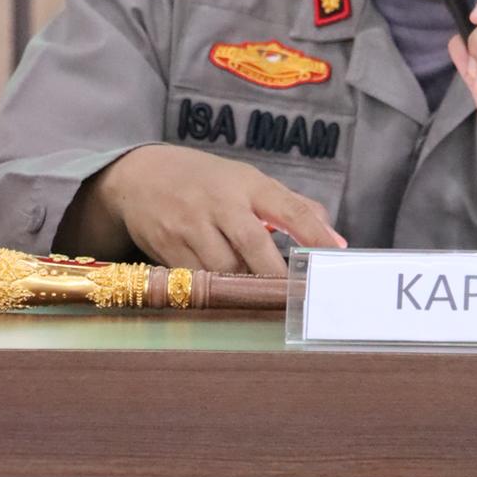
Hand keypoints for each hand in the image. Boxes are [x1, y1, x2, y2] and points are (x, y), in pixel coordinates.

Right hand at [56, 144, 345, 274]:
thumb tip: (335, 240)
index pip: (288, 207)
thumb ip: (292, 207)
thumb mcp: (248, 181)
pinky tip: (229, 297)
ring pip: (225, 269)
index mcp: (247, 183)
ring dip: (246, 288)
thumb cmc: (207, 182)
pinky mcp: (167, 249)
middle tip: (298, 297)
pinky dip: (217, 292)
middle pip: (254, 244)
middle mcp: (219, 203)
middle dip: (277, 275)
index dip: (314, 233)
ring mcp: (190, 226)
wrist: (140, 176)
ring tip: (263, 300)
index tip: (335, 256)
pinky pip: (198, 280)